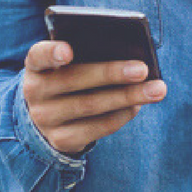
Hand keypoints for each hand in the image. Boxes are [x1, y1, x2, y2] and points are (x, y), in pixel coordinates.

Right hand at [22, 41, 166, 154]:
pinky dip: (122, 115)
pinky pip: (97, 128)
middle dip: (112, 74)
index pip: (39, 55)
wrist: (46, 117)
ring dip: (128, 96)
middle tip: (143, 69)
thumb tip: (131, 54)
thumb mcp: (69, 64)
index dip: (52, 52)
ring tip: (156, 89)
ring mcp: (46, 119)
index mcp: (37, 65)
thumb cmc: (69, 77)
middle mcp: (35, 92)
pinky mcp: (61, 140)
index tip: (68, 50)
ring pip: (90, 106)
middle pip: (75, 80)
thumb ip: (89, 54)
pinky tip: (139, 105)